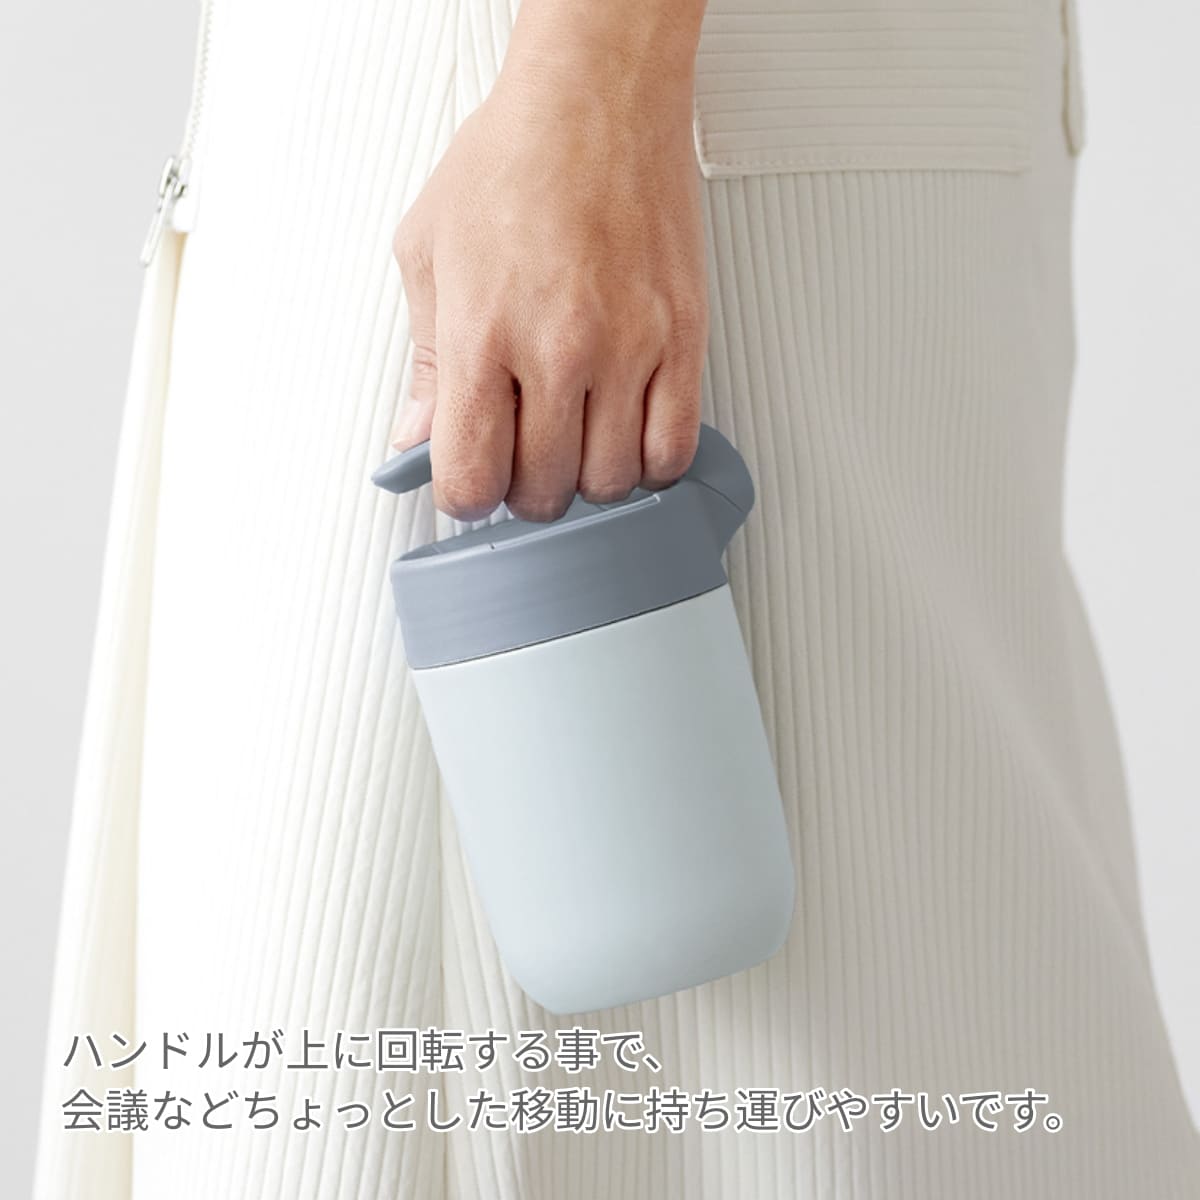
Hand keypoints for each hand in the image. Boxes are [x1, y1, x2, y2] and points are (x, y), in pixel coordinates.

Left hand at [388, 0, 709, 521]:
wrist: (597, 99)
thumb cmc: (513, 161)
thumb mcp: (427, 253)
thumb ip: (420, 361)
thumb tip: (417, 436)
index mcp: (480, 336)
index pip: (471, 477)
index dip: (466, 496)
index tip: (473, 477)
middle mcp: (556, 350)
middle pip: (542, 491)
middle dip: (525, 489)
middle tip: (523, 457)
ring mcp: (627, 348)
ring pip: (610, 482)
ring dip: (587, 479)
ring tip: (575, 442)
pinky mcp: (681, 339)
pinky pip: (673, 448)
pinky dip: (648, 464)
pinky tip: (626, 436)